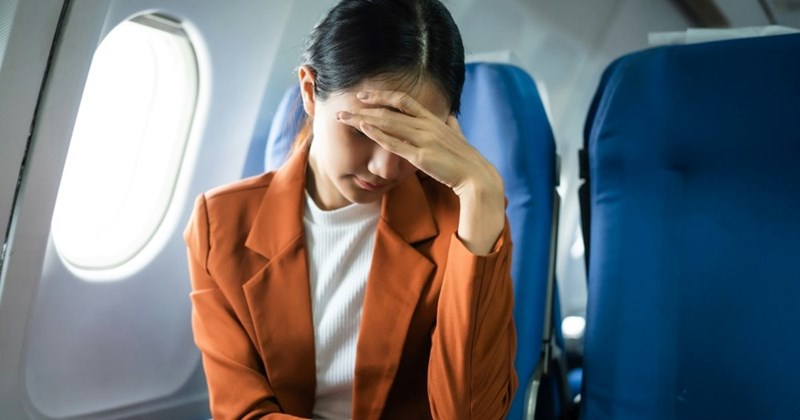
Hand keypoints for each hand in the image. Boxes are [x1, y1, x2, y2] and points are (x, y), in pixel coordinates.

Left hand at [337, 90, 498, 197]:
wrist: (476, 177)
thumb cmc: (466, 159)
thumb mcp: (458, 137)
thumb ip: (452, 125)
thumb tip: (450, 117)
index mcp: (433, 119)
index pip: (404, 100)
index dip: (382, 95)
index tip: (364, 95)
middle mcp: (427, 125)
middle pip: (390, 110)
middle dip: (364, 108)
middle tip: (345, 107)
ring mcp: (424, 140)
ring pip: (388, 123)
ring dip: (364, 119)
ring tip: (345, 118)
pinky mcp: (422, 157)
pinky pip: (395, 143)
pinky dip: (378, 135)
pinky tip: (364, 129)